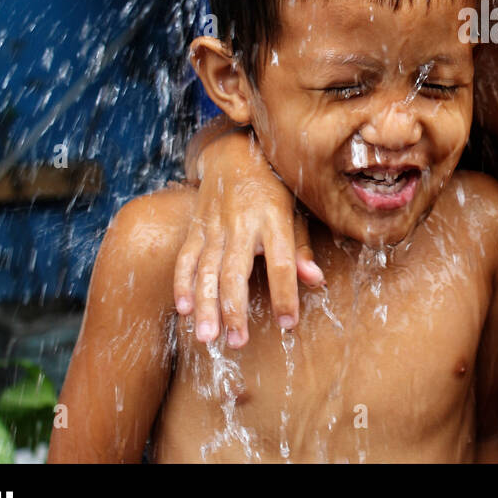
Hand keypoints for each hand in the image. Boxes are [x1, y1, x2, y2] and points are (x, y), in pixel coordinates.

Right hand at [175, 130, 323, 346]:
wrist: (235, 154)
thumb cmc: (274, 189)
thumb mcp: (296, 212)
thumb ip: (302, 248)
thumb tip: (315, 280)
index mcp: (274, 219)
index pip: (282, 262)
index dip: (285, 294)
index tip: (288, 324)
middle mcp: (242, 223)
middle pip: (236, 271)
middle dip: (234, 308)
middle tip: (237, 342)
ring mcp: (215, 225)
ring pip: (206, 270)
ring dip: (205, 305)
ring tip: (207, 337)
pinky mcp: (196, 228)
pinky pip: (185, 258)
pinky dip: (182, 284)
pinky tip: (182, 310)